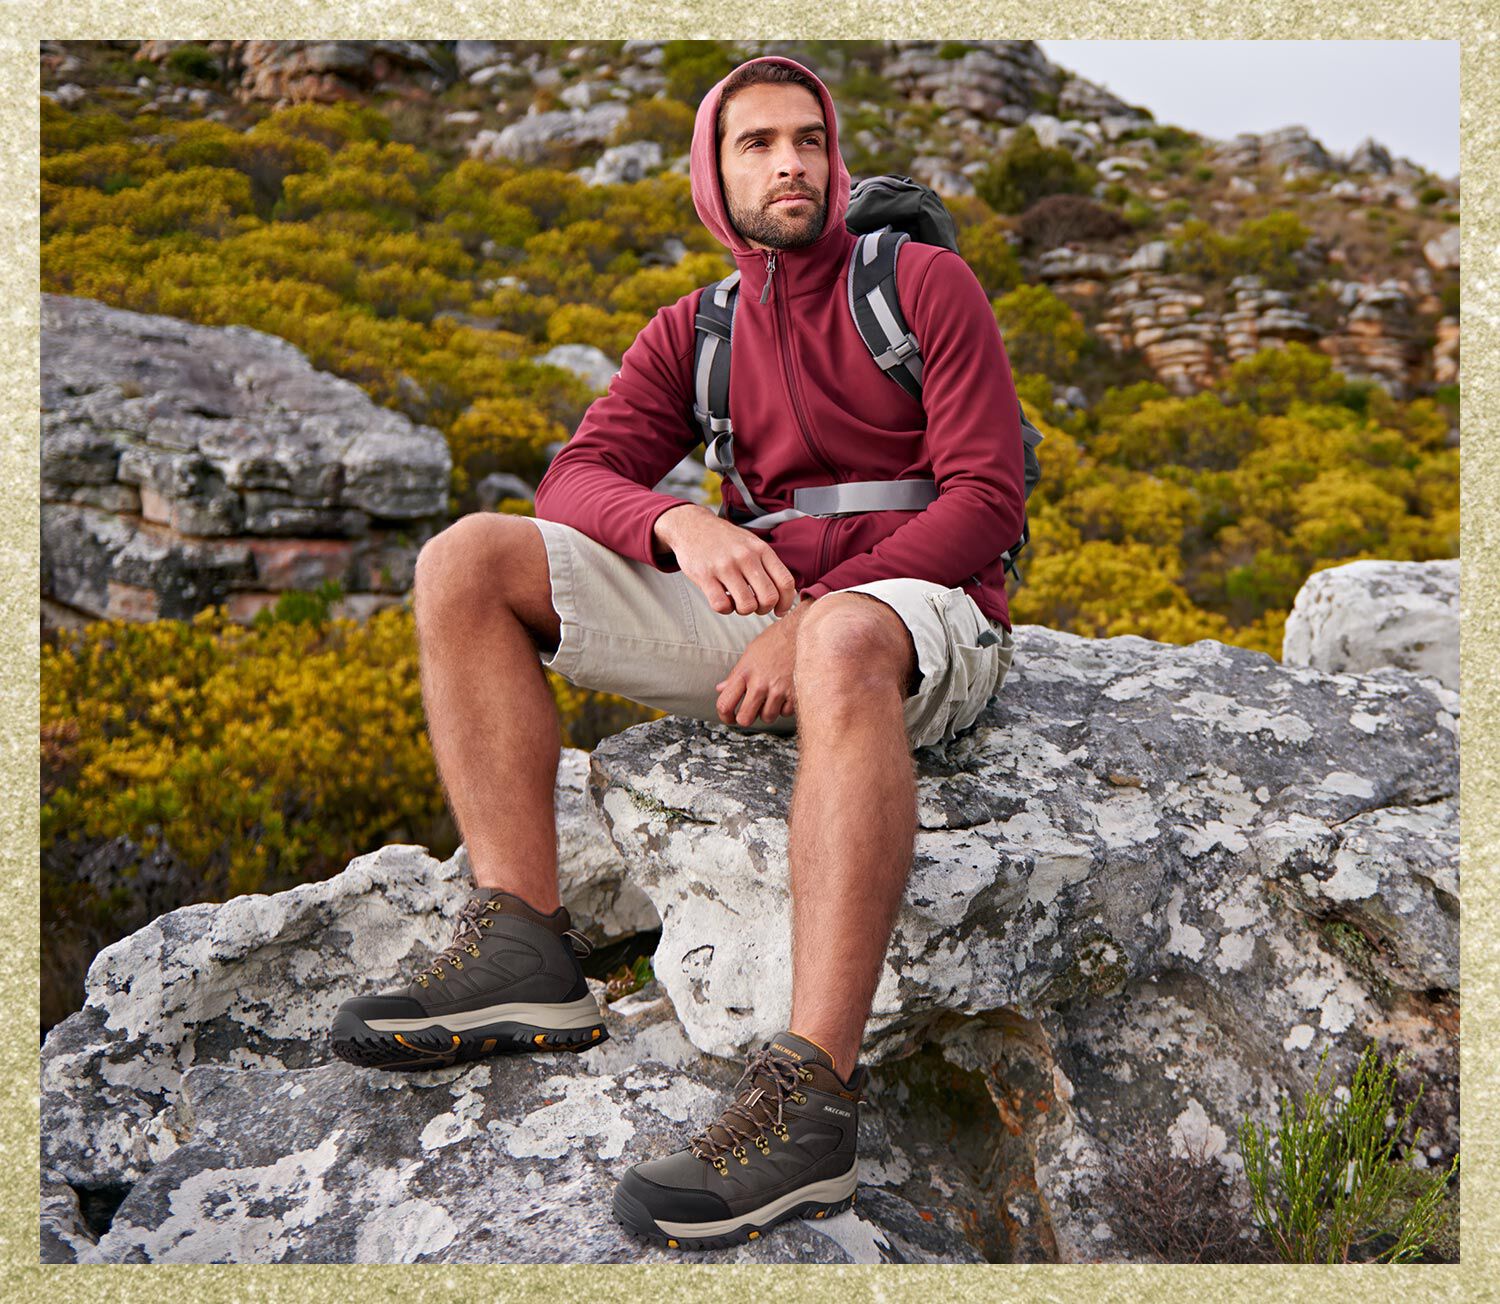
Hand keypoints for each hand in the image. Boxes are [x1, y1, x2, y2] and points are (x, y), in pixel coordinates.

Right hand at [653, 504, 796, 616]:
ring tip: (737, 601)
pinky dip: (725, 609)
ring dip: (744, 610)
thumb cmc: (725, 540)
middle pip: (769, 597)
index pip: (785, 581)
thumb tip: (785, 594)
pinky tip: (722, 599)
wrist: (692, 526)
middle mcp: (745, 557)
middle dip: (765, 609)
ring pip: (747, 605)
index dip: (787, 602)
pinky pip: (722, 605)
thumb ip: (768, 565)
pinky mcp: (705, 576)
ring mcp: (725, 566)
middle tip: (756, 606)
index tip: (780, 610)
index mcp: (761, 549)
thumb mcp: (751, 544)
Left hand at [716, 616, 798, 725]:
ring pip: (767, 718)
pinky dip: (785, 707)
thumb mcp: (751, 652)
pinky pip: (785, 713)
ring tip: (771, 697)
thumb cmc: (777, 639)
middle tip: (751, 711)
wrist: (803, 631)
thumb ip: (736, 674)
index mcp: (744, 672)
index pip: (725, 703)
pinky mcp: (795, 693)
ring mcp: (778, 690)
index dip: (724, 716)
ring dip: (768, 711)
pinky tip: (785, 694)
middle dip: (747, 718)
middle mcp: (759, 683)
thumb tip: (721, 688)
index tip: (729, 717)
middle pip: (745, 719)